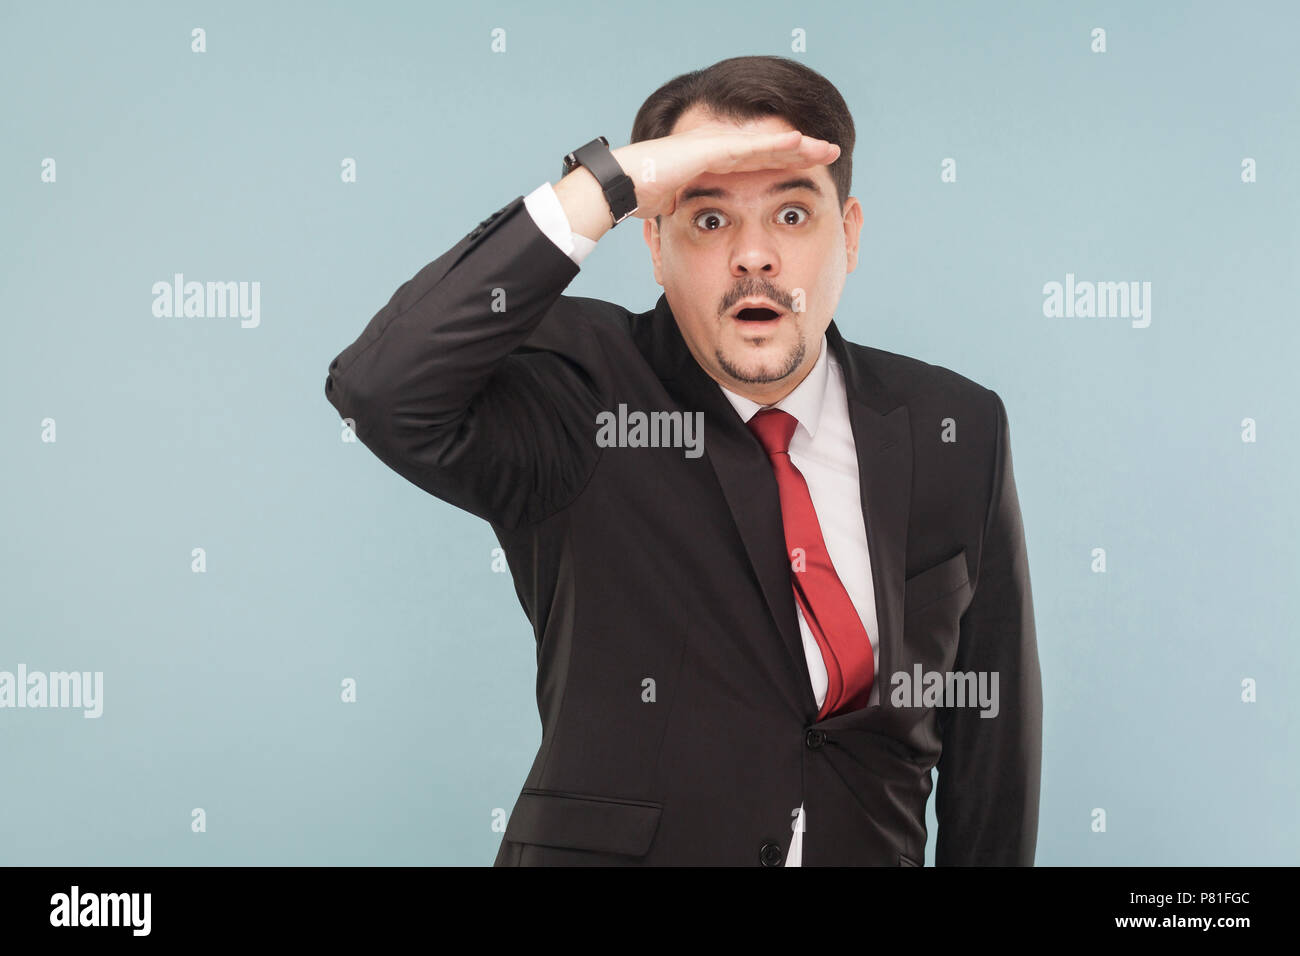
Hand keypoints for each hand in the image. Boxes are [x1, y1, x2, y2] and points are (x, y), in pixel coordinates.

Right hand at [610, 128, 840, 220]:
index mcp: (714, 163)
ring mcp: (714, 145)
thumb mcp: (678, 205)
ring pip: (765, 144)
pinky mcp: (710, 148)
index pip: (758, 162)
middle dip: (801, 151)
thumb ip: (691, 208)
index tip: (811, 168)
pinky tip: (800, 143)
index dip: (786, 163)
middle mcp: (718, 150)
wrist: (620, 185)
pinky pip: (750, 146)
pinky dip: (776, 144)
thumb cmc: (641, 196)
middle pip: (769, 150)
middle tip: (830, 152)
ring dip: (797, 145)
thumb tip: (692, 224)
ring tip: (825, 146)